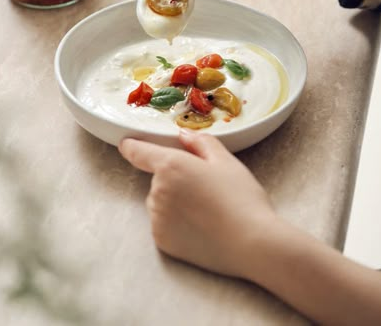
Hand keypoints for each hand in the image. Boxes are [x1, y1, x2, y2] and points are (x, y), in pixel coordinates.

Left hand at [119, 130, 275, 278]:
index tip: (127, 143)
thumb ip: (200, 142)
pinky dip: (176, 222)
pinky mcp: (162, 241)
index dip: (131, 145)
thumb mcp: (225, 161)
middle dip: (175, 179)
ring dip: (174, 201)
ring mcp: (157, 218)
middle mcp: (157, 191)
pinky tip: (201, 226)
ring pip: (160, 201)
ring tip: (207, 209)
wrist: (252, 244)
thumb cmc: (241, 199)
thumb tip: (183, 136)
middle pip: (158, 178)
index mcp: (170, 166)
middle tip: (205, 187)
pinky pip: (164, 223)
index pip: (138, 151)